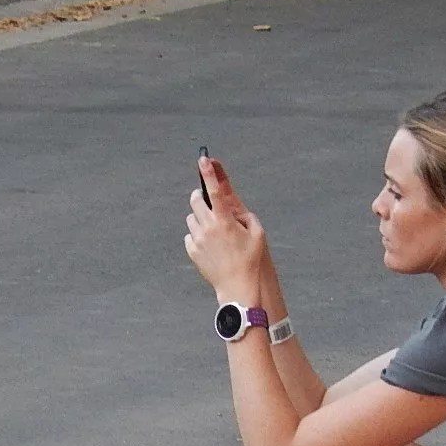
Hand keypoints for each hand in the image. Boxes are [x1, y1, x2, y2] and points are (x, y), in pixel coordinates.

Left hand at [184, 155, 266, 302]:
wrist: (238, 287)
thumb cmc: (251, 260)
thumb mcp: (257, 233)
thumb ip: (245, 214)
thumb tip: (233, 205)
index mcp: (225, 220)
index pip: (215, 190)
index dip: (209, 172)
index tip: (203, 159)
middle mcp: (208, 228)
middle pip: (195, 200)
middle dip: (201, 196)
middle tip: (208, 202)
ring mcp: (198, 240)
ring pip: (191, 218)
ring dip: (199, 218)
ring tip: (213, 230)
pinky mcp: (192, 251)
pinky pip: (189, 235)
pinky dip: (197, 235)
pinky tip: (209, 245)